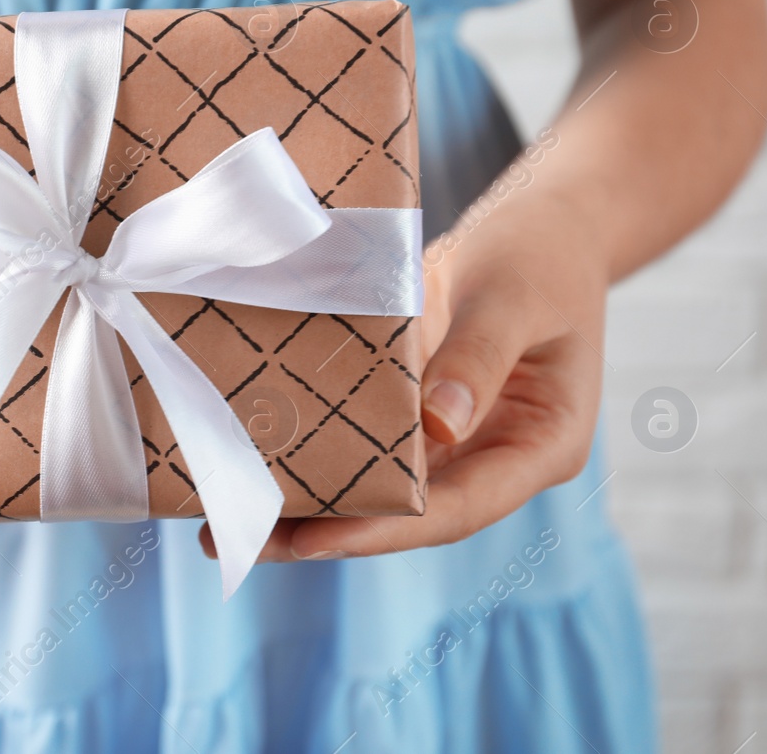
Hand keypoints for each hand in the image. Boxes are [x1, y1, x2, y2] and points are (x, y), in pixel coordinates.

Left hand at [200, 185, 607, 562]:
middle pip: (406, 513)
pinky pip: (362, 439)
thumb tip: (438, 429)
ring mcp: (452, 440)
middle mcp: (491, 457)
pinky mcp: (413, 411)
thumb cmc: (542, 255)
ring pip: (375, 485)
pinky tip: (246, 456)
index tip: (316, 542)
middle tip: (235, 542)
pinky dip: (311, 449)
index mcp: (542, 447)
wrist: (546, 224)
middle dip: (322, 532)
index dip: (387, 530)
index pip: (460, 508)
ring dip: (303, 501)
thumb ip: (480, 356)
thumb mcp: (516, 296)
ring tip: (220, 518)